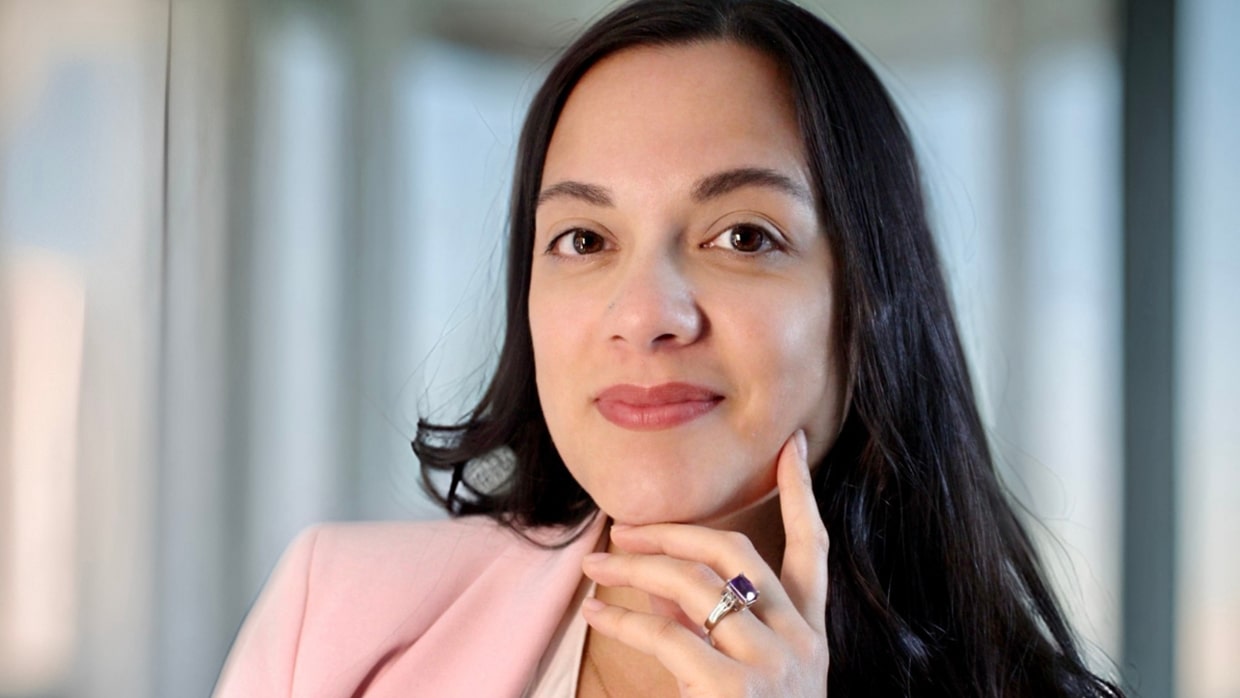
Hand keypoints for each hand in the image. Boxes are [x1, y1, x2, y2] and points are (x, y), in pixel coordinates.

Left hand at [580, 430, 830, 696]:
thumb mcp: (753, 677)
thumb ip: (721, 628)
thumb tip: (668, 586)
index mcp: (812, 636)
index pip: (814, 550)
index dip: (801, 494)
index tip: (788, 445)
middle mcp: (800, 642)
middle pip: (738, 553)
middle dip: (678, 530)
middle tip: (629, 527)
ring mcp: (772, 665)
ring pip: (695, 585)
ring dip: (636, 568)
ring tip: (597, 564)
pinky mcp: (733, 688)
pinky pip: (666, 634)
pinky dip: (623, 617)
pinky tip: (597, 610)